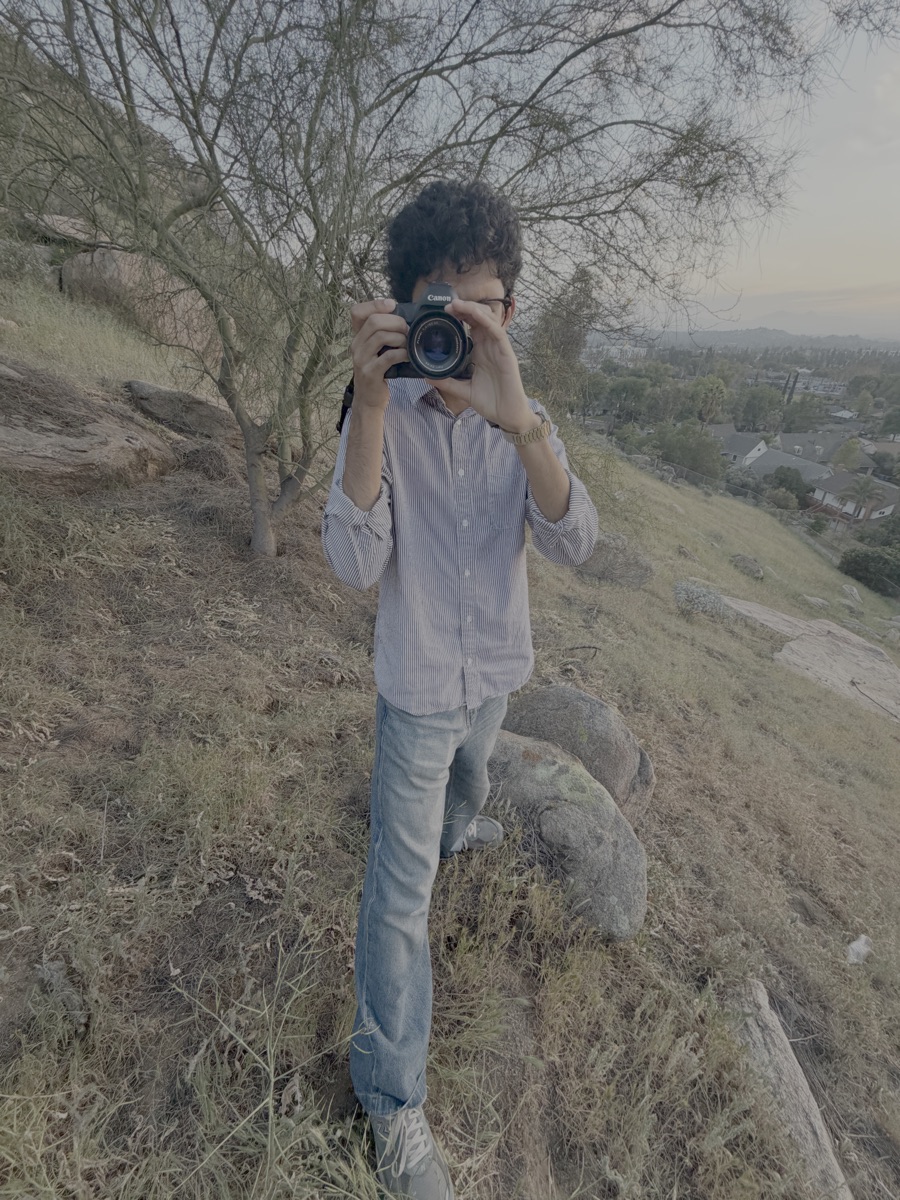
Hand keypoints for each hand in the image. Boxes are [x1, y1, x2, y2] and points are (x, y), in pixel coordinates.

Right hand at [350, 299, 407, 411]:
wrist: (369, 399)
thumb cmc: (377, 372)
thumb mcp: (375, 350)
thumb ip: (383, 334)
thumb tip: (404, 318)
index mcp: (357, 337)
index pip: (357, 312)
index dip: (375, 304)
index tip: (392, 305)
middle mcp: (356, 346)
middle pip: (374, 321)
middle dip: (396, 321)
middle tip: (407, 329)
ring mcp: (361, 359)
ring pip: (380, 336)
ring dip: (400, 337)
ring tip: (408, 343)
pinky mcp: (371, 372)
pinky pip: (388, 356)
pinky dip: (402, 353)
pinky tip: (408, 356)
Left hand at [441, 298, 537, 432]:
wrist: (507, 416)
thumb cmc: (491, 402)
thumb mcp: (464, 391)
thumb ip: (447, 383)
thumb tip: (427, 377)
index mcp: (481, 352)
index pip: (471, 326)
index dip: (460, 316)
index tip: (444, 311)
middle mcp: (490, 346)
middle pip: (479, 318)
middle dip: (465, 308)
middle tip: (448, 305)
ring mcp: (499, 348)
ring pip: (488, 320)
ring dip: (473, 310)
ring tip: (458, 305)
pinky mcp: (507, 354)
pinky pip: (497, 332)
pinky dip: (486, 321)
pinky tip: (475, 314)